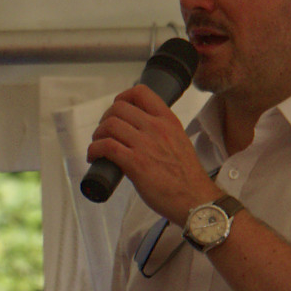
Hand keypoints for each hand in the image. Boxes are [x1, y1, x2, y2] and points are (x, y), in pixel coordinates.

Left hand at [85, 85, 218, 222]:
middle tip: (105, 133)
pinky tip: (95, 158)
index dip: (122, 98)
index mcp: (168, 120)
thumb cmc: (186, 177)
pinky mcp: (136, 163)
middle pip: (118, 108)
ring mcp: (145, 145)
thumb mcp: (179, 140)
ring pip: (109, 125)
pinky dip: (94, 150)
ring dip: (98, 135)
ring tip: (99, 146)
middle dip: (106, 119)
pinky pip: (106, 147)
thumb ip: (161, 131)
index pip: (140, 92)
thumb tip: (137, 130)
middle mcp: (156, 128)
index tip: (117, 110)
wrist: (195, 199)